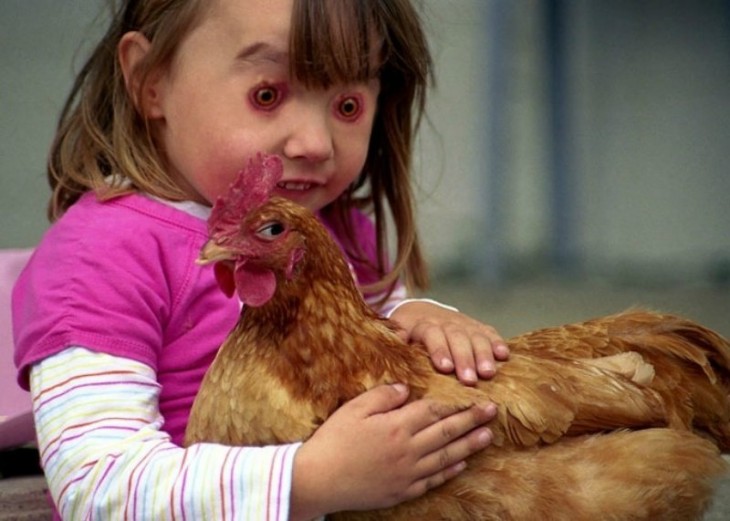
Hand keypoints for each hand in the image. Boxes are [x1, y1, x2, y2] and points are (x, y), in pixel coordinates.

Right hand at [289, 384, 495, 519]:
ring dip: (469, 445)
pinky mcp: (402, 491)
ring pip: (446, 457)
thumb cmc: (333, 441)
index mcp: (397, 426)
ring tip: (487, 436)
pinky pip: (433, 480)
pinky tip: (461, 464)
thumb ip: (383, 396)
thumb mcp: (354, 409)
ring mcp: (407, 473)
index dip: (458, 403)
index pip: (435, 410)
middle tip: (493, 411)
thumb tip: (406, 389)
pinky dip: (449, 471)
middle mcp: (408, 450)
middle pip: (446, 432)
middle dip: (472, 420)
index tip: (477, 396)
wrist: (318, 481)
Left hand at [390, 301, 509, 384]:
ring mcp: (462, 323)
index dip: (439, 349)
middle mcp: (444, 321)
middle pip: (456, 336)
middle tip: (470, 380)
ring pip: (474, 335)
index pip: (432, 334)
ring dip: (483, 354)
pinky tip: (504, 355)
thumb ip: (393, 346)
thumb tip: (387, 358)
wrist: (420, 312)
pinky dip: (497, 342)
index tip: (444, 368)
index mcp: (422, 324)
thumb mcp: (395, 337)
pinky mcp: (476, 327)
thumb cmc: (405, 334)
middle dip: (464, 358)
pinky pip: (488, 332)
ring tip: (488, 373)